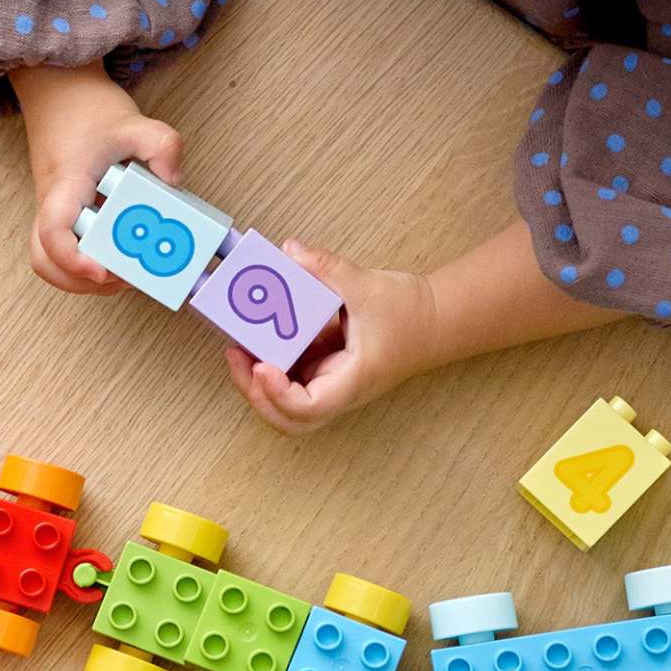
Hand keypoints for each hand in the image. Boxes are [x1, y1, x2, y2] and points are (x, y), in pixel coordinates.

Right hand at [12, 62, 183, 293]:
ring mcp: (56, 217)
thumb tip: (173, 183)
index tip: (101, 271)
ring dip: (87, 279)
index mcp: (65, 186)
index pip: (53, 231)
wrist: (62, 96)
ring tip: (127, 269)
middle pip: (46, 262)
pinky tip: (123, 254)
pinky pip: (68, 255)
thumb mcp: (134, 122)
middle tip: (122, 274)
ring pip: (52, 265)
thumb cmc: (89, 113)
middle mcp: (52, 207)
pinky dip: (92, 265)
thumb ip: (162, 146)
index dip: (72, 259)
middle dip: (83, 280)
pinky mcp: (66, 222)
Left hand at [225, 243, 438, 433]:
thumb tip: (290, 251)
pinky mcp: (323, 374)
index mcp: (352, 381)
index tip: (262, 366)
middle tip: (236, 357)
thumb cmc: (409, 314)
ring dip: (257, 384)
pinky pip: (289, 381)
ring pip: (284, 406)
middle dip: (256, 394)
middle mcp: (337, 392)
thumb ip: (326, 267)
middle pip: (288, 418)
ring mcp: (329, 386)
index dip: (278, 394)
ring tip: (239, 350)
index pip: (308, 407)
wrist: (434, 322)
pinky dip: (268, 367)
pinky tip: (256, 340)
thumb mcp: (366, 285)